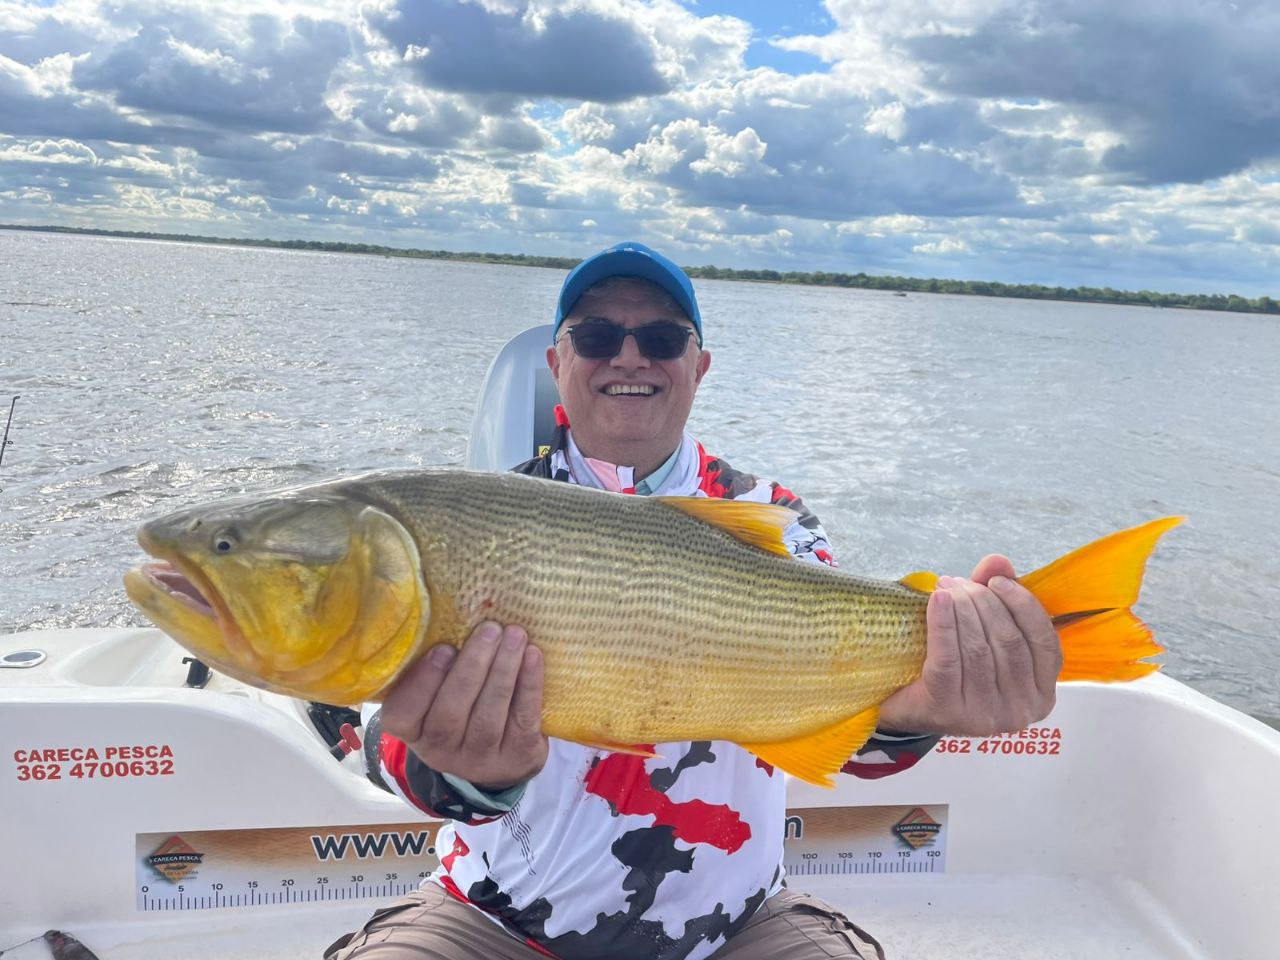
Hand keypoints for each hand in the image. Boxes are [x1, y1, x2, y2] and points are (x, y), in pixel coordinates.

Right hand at [380, 621, 547, 790]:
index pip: (402, 714)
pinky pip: (523, 719)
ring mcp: (479, 760)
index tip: (443, 648)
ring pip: (488, 717)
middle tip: (489, 629)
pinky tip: (533, 655)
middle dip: (472, 667)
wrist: (503, 756)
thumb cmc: (465, 709)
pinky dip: (529, 685)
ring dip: (503, 670)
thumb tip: (456, 614)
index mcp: (413, 730)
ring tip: (514, 634)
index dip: (421, 682)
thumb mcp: (438, 695)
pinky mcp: (518, 758)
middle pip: (449, 713)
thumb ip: (438, 667)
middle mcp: (440, 751)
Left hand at [878, 556, 1061, 735]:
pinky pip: (948, 659)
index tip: (997, 580)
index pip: (1043, 641)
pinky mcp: (950, 712)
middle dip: (982, 602)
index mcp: (1041, 693)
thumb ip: (996, 595)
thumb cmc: (957, 667)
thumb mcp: (983, 631)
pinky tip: (936, 600)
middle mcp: (1020, 710)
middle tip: (957, 583)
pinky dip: (942, 624)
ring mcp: (986, 715)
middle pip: (1008, 641)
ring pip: (978, 649)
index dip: (1022, 604)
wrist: (910, 706)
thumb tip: (999, 561)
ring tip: (944, 589)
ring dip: (961, 609)